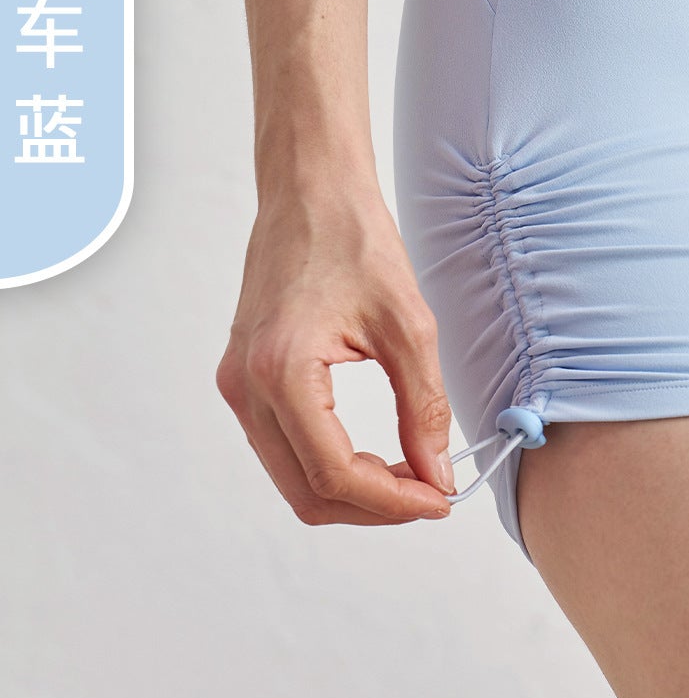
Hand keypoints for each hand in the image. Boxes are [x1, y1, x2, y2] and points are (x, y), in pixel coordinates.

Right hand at [216, 180, 457, 524]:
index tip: (441, 500)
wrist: (312, 191)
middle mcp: (246, 387)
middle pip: (305, 491)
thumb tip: (438, 475)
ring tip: (410, 475)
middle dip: (372, 506)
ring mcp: (238, 384)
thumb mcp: (409, 325)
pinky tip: (375, 453)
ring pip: (291, 476)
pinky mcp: (244, 377)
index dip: (391, 502)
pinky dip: (328, 463)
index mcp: (282, 372)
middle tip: (430, 495)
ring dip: (351, 488)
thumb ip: (424, 407)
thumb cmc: (356, 241)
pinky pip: (283, 446)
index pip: (334, 475)